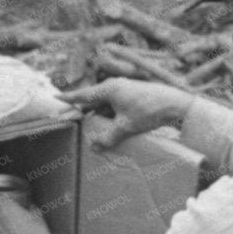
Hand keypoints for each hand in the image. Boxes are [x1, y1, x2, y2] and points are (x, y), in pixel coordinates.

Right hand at [60, 78, 192, 149]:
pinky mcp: (132, 97)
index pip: (83, 95)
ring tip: (90, 131)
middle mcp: (115, 86)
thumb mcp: (126, 126)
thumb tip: (94, 147)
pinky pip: (114, 107)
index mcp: (109, 88)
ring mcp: (124, 90)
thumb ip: (108, 137)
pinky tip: (108, 128)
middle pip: (91, 100)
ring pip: (104, 105)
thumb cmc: (150, 111)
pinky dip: (109, 117)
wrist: (176, 105)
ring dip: (97, 117)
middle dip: (81, 112)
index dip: (68, 99)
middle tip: (67, 119)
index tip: (55, 98)